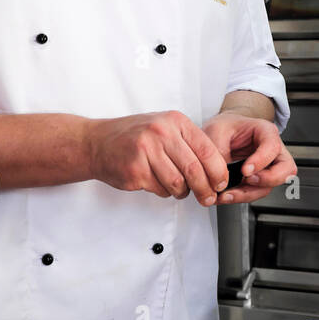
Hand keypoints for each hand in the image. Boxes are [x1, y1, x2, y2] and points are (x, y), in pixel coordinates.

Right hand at [87, 110, 229, 204]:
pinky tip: (156, 183)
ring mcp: (146, 151)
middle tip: (208, 198)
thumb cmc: (135, 136)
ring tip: (177, 188)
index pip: (207, 149)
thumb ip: (189, 144)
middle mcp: (161, 133)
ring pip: (178, 183)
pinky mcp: (135, 171)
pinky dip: (163, 191)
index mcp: (175, 121)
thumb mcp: (165, 128)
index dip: (218, 171)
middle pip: (194, 169)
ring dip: (181, 192)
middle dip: (205, 189)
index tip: (221, 183)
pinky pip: (160, 189)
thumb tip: (216, 172)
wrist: (96, 142)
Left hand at [201, 111, 295, 203]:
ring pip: (271, 185)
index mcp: (265, 132)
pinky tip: (228, 195)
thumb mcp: (216, 131)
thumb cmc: (225, 127)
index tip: (245, 170)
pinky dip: (242, 196)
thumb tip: (220, 176)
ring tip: (228, 193)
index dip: (261, 160)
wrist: (221, 133)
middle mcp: (272, 151)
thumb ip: (219, 152)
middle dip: (268, 180)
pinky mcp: (259, 180)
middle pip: (286, 169)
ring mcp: (267, 167)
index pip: (272, 147)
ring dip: (249, 193)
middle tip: (248, 180)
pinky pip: (257, 192)